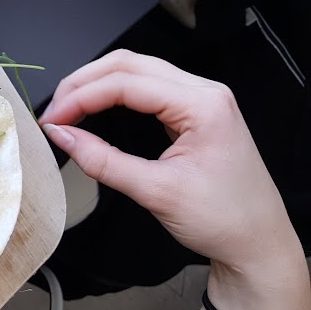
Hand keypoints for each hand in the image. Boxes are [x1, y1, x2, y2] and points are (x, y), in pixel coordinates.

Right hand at [39, 50, 310, 309]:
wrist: (258, 244)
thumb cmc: (223, 220)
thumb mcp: (156, 192)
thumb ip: (103, 161)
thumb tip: (61, 136)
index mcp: (203, 105)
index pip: (126, 82)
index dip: (81, 97)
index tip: (52, 121)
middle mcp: (204, 92)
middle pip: (129, 64)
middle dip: (83, 83)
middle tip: (54, 113)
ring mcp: (201, 99)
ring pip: (136, 70)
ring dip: (96, 85)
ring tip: (67, 111)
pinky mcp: (193, 112)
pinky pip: (147, 88)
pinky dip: (113, 95)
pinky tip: (94, 111)